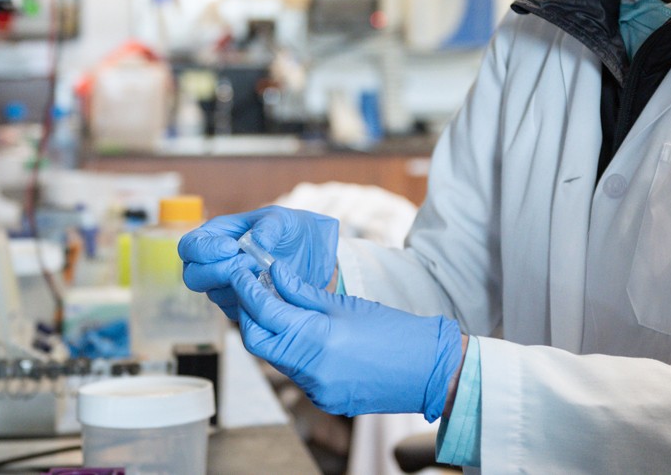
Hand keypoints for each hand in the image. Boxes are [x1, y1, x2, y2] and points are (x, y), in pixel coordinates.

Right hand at [178, 206, 338, 319]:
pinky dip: (250, 300)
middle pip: (193, 276)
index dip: (203, 250)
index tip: (231, 248)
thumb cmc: (290, 230)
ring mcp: (225, 286)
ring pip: (213, 295)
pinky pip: (235, 310)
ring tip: (265, 273)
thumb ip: (269, 226)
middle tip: (250, 264)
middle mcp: (214, 262)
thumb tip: (257, 241)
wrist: (311, 253)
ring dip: (237, 285)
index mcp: (215, 235)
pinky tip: (270, 289)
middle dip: (218, 272)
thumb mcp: (283, 219)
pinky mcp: (240, 304)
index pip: (190, 246)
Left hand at [229, 260, 462, 420]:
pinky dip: (293, 351)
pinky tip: (305, 334)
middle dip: (251, 314)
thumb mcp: (346, 304)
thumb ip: (304, 292)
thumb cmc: (393, 331)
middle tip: (254, 289)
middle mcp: (311, 369)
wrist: (428, 371)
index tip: (241, 272)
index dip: (248, 290)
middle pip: (258, 342)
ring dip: (273, 332)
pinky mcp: (324, 399)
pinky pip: (296, 373)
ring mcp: (316, 389)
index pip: (265, 313)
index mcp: (318, 338)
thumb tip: (274, 273)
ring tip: (281, 307)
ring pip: (276, 358)